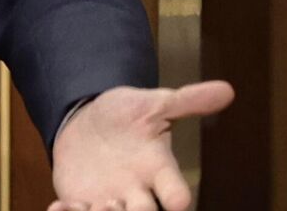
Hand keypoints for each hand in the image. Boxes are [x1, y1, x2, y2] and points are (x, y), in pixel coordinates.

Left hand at [48, 81, 234, 210]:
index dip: (177, 198)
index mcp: (160, 170)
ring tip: (94, 205)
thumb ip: (187, 100)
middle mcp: (139, 192)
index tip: (178, 200)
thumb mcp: (153, 103)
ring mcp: (110, 200)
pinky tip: (59, 205)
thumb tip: (227, 89)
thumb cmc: (128, 115)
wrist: (89, 121)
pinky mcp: (82, 201)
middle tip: (119, 202)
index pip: (176, 192)